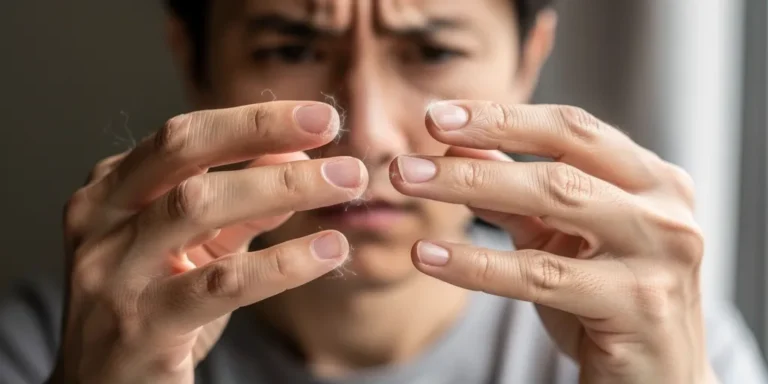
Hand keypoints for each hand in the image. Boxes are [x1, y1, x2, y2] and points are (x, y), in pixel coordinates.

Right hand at [54, 102, 367, 383]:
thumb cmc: (152, 309)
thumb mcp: (196, 248)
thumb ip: (241, 204)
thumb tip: (296, 156)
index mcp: (111, 192)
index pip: (185, 136)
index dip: (254, 119)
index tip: (319, 116)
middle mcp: (102, 222)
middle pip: (183, 152)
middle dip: (261, 131)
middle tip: (331, 127)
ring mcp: (113, 273)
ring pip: (199, 206)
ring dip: (282, 187)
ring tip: (345, 182)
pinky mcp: (140, 327)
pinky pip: (221, 283)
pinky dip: (284, 262)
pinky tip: (329, 250)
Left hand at [391, 101, 715, 382]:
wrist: (660, 378)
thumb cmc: (606, 299)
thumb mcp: (558, 237)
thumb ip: (515, 191)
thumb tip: (457, 145)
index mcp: (651, 179)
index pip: (571, 128)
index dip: (502, 116)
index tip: (437, 115)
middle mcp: (665, 208)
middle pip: (559, 162)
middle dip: (477, 148)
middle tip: (408, 155)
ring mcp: (659, 255)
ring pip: (553, 203)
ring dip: (467, 188)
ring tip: (406, 185)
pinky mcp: (639, 304)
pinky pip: (540, 277)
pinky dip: (476, 264)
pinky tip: (428, 254)